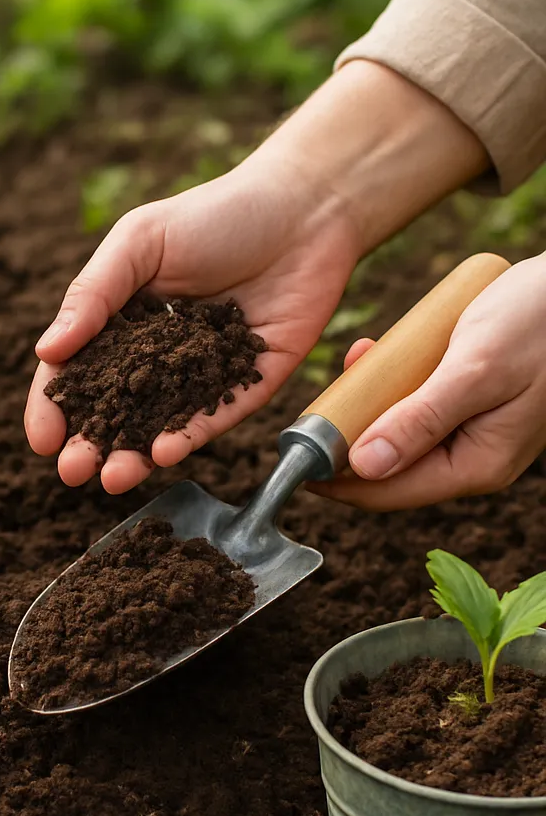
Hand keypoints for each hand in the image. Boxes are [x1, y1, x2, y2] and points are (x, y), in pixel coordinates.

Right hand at [24, 158, 359, 492]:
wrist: (306, 207)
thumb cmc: (215, 214)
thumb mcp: (140, 242)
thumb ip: (93, 294)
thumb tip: (46, 352)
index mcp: (122, 322)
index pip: (78, 372)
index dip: (54, 407)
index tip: (42, 439)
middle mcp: (158, 356)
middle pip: (115, 410)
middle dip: (90, 444)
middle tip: (72, 471)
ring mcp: (203, 374)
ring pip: (160, 424)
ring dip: (134, 454)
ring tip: (113, 477)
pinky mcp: (249, 383)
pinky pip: (215, 416)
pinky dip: (189, 436)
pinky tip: (163, 453)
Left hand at [309, 254, 545, 510]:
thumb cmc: (540, 323)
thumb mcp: (473, 370)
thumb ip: (420, 420)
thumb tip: (365, 466)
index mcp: (476, 465)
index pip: (386, 492)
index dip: (335, 482)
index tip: (293, 459)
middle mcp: (472, 458)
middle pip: (386, 467)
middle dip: (347, 438)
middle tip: (316, 406)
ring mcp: (470, 432)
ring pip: (395, 432)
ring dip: (366, 405)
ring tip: (352, 368)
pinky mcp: (468, 402)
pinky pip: (413, 404)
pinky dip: (390, 383)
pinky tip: (376, 354)